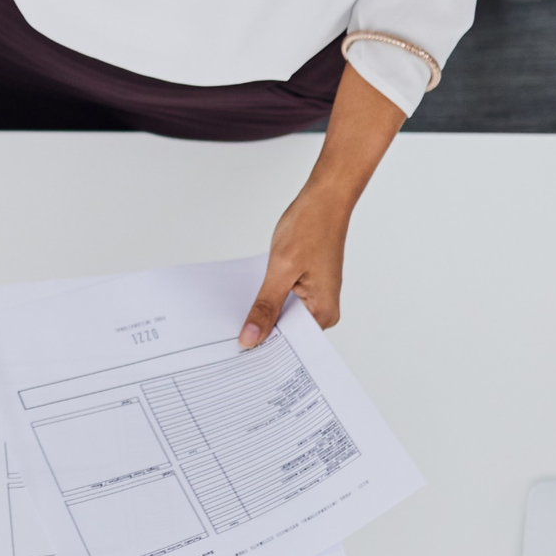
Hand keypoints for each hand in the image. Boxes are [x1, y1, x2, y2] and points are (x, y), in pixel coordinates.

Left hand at [243, 184, 354, 345]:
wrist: (325, 199)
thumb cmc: (311, 227)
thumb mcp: (281, 270)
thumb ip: (266, 307)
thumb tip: (251, 338)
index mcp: (323, 312)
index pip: (290, 346)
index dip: (263, 350)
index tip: (237, 356)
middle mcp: (323, 310)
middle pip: (286, 333)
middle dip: (260, 333)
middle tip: (229, 339)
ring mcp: (316, 298)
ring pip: (282, 317)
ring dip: (262, 315)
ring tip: (235, 320)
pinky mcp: (308, 287)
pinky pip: (284, 302)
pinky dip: (267, 301)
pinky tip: (248, 301)